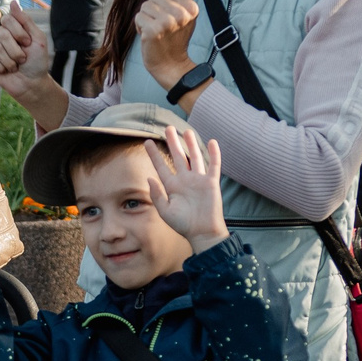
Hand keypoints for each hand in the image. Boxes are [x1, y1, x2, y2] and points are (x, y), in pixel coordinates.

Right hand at [0, 2, 54, 97]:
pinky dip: (1, 67)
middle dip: (16, 50)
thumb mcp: (37, 38)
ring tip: (15, 66)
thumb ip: (25, 20)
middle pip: (2, 33)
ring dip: (11, 61)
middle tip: (23, 58)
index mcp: (13, 28)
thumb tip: (12, 1)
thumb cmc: (37, 61)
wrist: (32, 83)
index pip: (7, 19)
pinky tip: (5, 70)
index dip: (19, 32)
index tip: (28, 43)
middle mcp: (0, 35)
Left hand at [136, 0, 202, 96]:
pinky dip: (140, 27)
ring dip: (146, 19)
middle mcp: (181, 14)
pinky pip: (138, 18)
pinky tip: (149, 36)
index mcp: (191, 7)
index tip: (170, 16)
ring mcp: (167, 22)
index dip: (163, 1)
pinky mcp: (154, 30)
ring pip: (144, 7)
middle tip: (162, 27)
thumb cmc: (177, 37)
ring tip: (156, 31)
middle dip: (153, 11)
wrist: (171, 65)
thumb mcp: (186, 14)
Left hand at [146, 126, 226, 251]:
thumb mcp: (165, 211)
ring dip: (191, 144)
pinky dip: (214, 154)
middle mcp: (185, 180)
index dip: (154, 154)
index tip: (147, 142)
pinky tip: (212, 142)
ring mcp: (199, 180)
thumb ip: (156, 195)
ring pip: (194, 157)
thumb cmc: (183, 225)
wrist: (202, 233)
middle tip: (168, 128)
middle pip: (178, 157)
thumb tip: (149, 178)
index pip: (161, 166)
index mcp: (172, 186)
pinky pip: (213, 166)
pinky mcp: (211, 183)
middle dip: (173, 142)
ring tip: (186, 131)